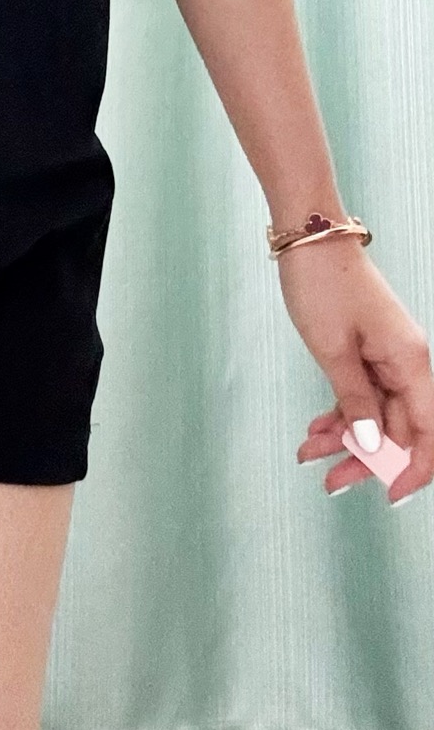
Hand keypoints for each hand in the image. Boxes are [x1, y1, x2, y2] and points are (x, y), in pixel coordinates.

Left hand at [279, 236, 433, 504]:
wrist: (308, 235)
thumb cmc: (322, 283)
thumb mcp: (332, 348)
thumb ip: (354, 398)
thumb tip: (370, 442)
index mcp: (410, 363)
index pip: (428, 433)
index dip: (412, 469)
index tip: (387, 494)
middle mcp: (407, 362)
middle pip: (399, 429)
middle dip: (366, 459)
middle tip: (330, 482)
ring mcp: (386, 357)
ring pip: (376, 413)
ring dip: (345, 437)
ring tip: (308, 453)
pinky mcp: (366, 350)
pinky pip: (361, 393)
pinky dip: (340, 412)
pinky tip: (315, 429)